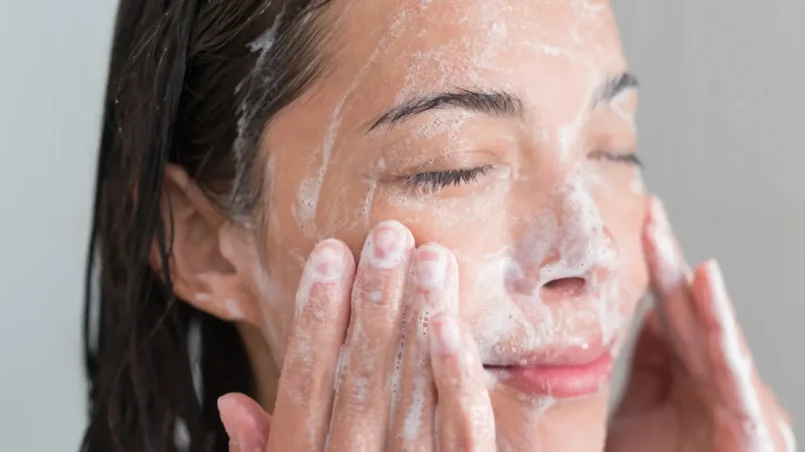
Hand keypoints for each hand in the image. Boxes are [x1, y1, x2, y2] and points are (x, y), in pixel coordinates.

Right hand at [217, 221, 495, 450]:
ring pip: (411, 397)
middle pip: (359, 379)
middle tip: (388, 236)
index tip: (330, 255)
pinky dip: (455, 381)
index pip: (304, 384)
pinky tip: (451, 326)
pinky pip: (461, 438)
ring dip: (418, 323)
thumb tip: (231, 403)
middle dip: (373, 303)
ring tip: (427, 259)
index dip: (315, 317)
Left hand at [607, 197, 795, 451]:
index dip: (658, 265)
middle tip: (652, 216)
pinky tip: (718, 312)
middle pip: (693, 313)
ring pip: (721, 343)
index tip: (643, 219)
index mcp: (688, 373)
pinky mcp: (747, 432)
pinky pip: (734, 384)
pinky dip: (727, 346)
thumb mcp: (636, 415)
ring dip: (710, 304)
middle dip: (673, 266)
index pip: (671, 308)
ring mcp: (735, 404)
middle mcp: (714, 381)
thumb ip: (645, 367)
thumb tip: (648, 313)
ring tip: (697, 266)